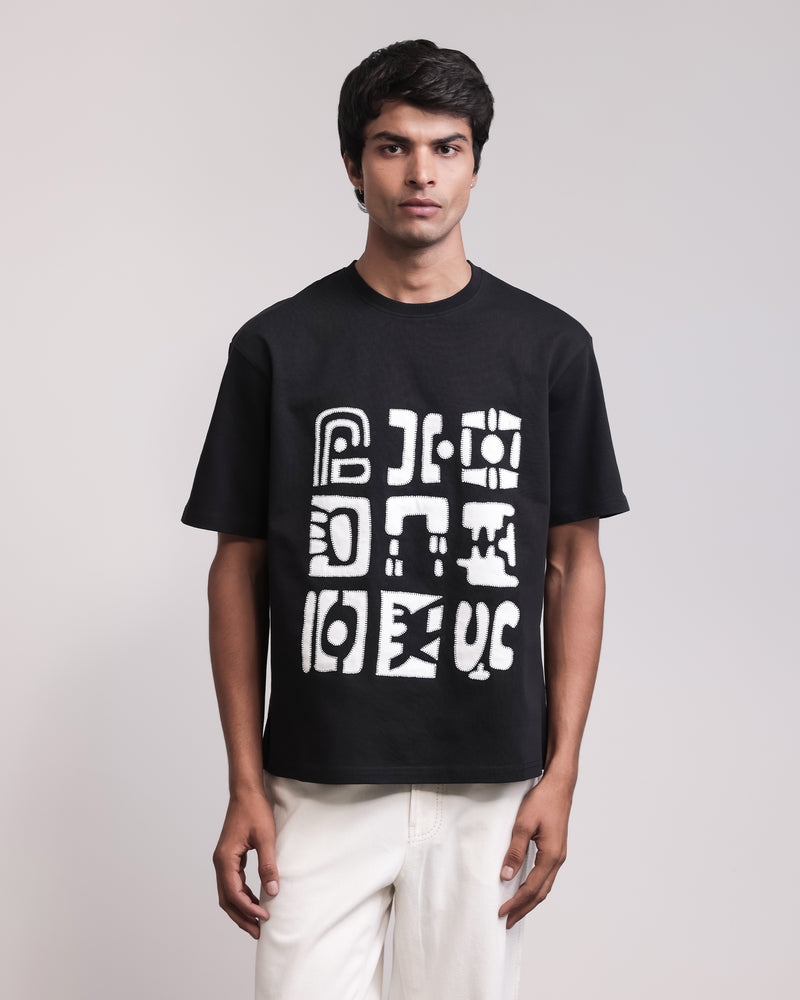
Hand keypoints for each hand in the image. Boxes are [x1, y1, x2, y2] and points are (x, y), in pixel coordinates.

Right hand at [212, 788, 279, 938]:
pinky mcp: (229, 858)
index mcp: (225, 859)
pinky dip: (242, 896)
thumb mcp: (266, 838)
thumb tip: (273, 890)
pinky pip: (232, 883)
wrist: (246, 792)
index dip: (248, 908)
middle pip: (226, 899)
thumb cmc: (254, 811)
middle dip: (241, 917)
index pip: (234, 893)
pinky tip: (256, 901)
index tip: (264, 917)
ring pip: (227, 893)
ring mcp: (223, 860)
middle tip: (258, 932)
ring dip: (241, 909)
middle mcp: (220, 862)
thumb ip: (268, 865)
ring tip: (257, 922)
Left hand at [497, 771, 573, 928]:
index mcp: (551, 856)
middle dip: (524, 909)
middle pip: (541, 893)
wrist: (559, 786)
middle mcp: (558, 859)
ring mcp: (559, 855)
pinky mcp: (556, 849)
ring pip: (545, 886)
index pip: (531, 888)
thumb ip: (515, 851)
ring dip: (530, 900)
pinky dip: (535, 887)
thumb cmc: (542, 801)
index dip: (516, 903)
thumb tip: (506, 876)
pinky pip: (546, 875)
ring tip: (515, 910)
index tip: (501, 912)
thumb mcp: (523, 824)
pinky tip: (525, 888)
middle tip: (507, 921)